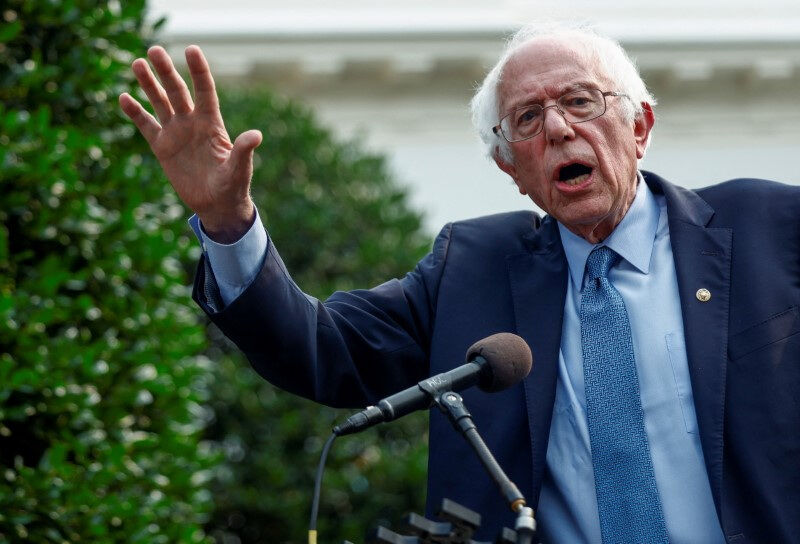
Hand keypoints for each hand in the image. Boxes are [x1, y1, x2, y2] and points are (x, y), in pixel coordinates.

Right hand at [119, 45, 260, 242]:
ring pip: (160, 102)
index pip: (205, 91)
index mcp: (212, 124)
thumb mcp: (239, 169)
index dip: (199, 71)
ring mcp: (176, 133)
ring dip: (149, 84)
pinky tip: (124, 97)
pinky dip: (135, 112)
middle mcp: (192, 123)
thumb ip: (243, 151)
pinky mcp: (162, 147)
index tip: (192, 49)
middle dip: (166, 71)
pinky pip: (146, 125)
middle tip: (154, 50)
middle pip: (178, 91)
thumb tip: (256, 135)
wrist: (217, 205)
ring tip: (138, 63)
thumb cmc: (233, 186)